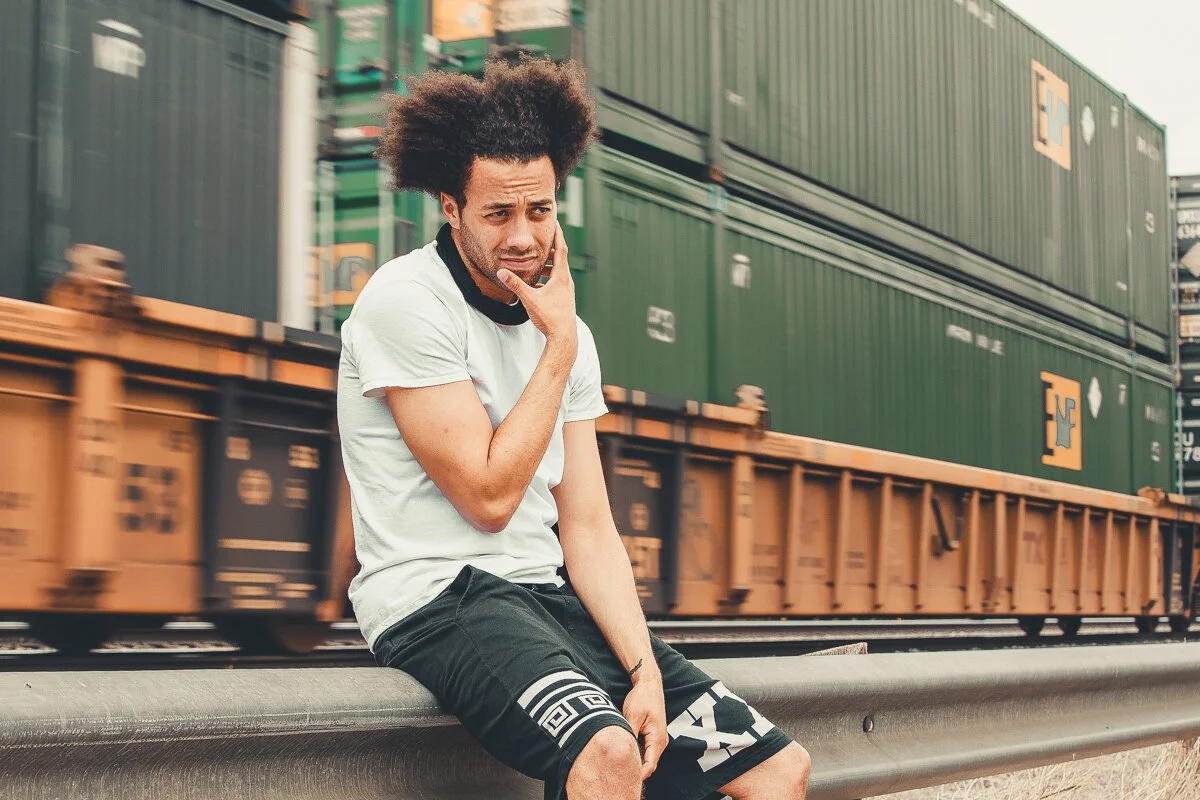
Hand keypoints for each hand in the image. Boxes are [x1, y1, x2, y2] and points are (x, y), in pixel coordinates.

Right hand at [497, 224, 576, 353]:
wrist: (563, 337)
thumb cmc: (550, 318)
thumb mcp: (529, 299)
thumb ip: (515, 285)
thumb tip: (501, 272)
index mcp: (561, 277)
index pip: (561, 249)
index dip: (558, 235)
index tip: (556, 224)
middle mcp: (566, 282)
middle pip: (560, 259)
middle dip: (549, 250)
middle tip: (540, 242)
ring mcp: (566, 292)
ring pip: (558, 273)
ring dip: (547, 266)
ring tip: (535, 263)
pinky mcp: (564, 300)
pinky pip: (556, 284)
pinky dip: (547, 280)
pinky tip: (537, 285)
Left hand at [622, 668, 666, 780]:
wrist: (649, 684)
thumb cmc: (642, 697)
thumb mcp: (632, 716)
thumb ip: (629, 736)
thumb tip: (624, 753)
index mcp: (657, 738)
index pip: (649, 766)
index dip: (637, 775)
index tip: (623, 779)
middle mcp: (660, 741)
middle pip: (649, 765)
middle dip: (635, 771)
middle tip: (617, 775)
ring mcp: (658, 739)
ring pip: (647, 759)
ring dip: (636, 763)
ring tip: (619, 766)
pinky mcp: (653, 736)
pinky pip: (646, 751)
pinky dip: (637, 755)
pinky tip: (625, 754)